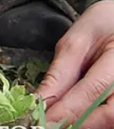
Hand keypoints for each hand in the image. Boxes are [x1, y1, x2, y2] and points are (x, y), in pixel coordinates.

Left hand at [38, 0, 113, 127]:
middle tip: (48, 124)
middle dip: (77, 123)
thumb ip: (60, 72)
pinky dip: (94, 122)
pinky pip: (112, 119)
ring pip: (112, 121)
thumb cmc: (99, 27)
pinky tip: (74, 120)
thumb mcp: (76, 41)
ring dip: (86, 125)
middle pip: (109, 115)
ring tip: (58, 122)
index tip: (41, 119)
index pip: (93, 91)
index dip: (66, 110)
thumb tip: (40, 100)